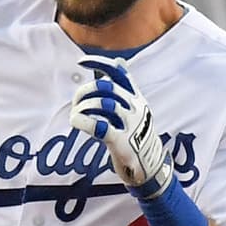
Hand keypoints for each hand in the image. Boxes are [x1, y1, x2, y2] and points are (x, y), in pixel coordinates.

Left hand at [69, 57, 171, 194]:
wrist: (149, 165)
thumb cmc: (137, 135)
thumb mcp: (136, 107)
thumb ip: (126, 86)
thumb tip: (118, 61)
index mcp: (136, 97)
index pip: (118, 73)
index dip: (99, 64)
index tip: (81, 62)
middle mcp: (134, 107)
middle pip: (106, 88)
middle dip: (85, 92)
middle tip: (77, 102)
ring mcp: (130, 124)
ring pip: (102, 104)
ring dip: (82, 107)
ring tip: (76, 114)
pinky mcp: (121, 141)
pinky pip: (99, 126)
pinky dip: (83, 121)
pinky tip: (76, 122)